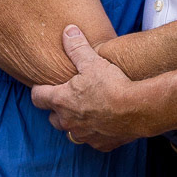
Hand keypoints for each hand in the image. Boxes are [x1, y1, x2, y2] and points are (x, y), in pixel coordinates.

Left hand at [30, 26, 146, 151]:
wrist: (138, 109)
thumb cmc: (112, 85)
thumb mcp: (92, 61)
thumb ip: (77, 47)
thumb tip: (68, 31)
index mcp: (61, 101)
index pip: (38, 97)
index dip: (38, 90)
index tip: (43, 86)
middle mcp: (68, 121)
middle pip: (53, 118)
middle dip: (57, 109)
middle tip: (68, 99)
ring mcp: (84, 135)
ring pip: (72, 131)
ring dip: (75, 123)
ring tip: (87, 112)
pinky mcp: (101, 144)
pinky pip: (93, 140)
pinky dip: (96, 133)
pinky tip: (106, 123)